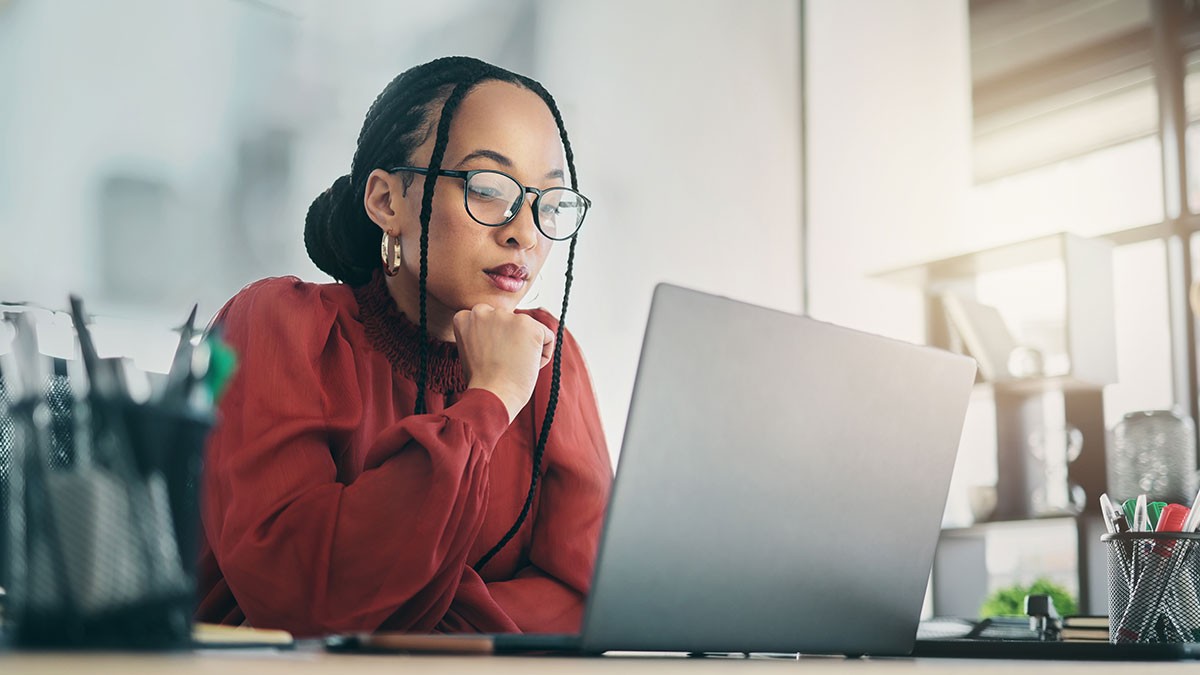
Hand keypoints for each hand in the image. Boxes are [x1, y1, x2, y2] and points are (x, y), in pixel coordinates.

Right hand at [453, 304, 554, 422]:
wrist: (492, 395)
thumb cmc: (483, 381)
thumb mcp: (471, 350)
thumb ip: (482, 333)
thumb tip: (503, 330)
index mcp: (466, 315)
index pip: (491, 322)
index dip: (494, 344)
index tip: (489, 359)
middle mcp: (483, 310)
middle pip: (510, 324)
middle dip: (511, 342)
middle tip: (502, 363)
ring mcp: (507, 316)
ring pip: (529, 330)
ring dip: (527, 348)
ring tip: (512, 366)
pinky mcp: (529, 325)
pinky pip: (547, 337)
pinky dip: (543, 355)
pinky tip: (526, 366)